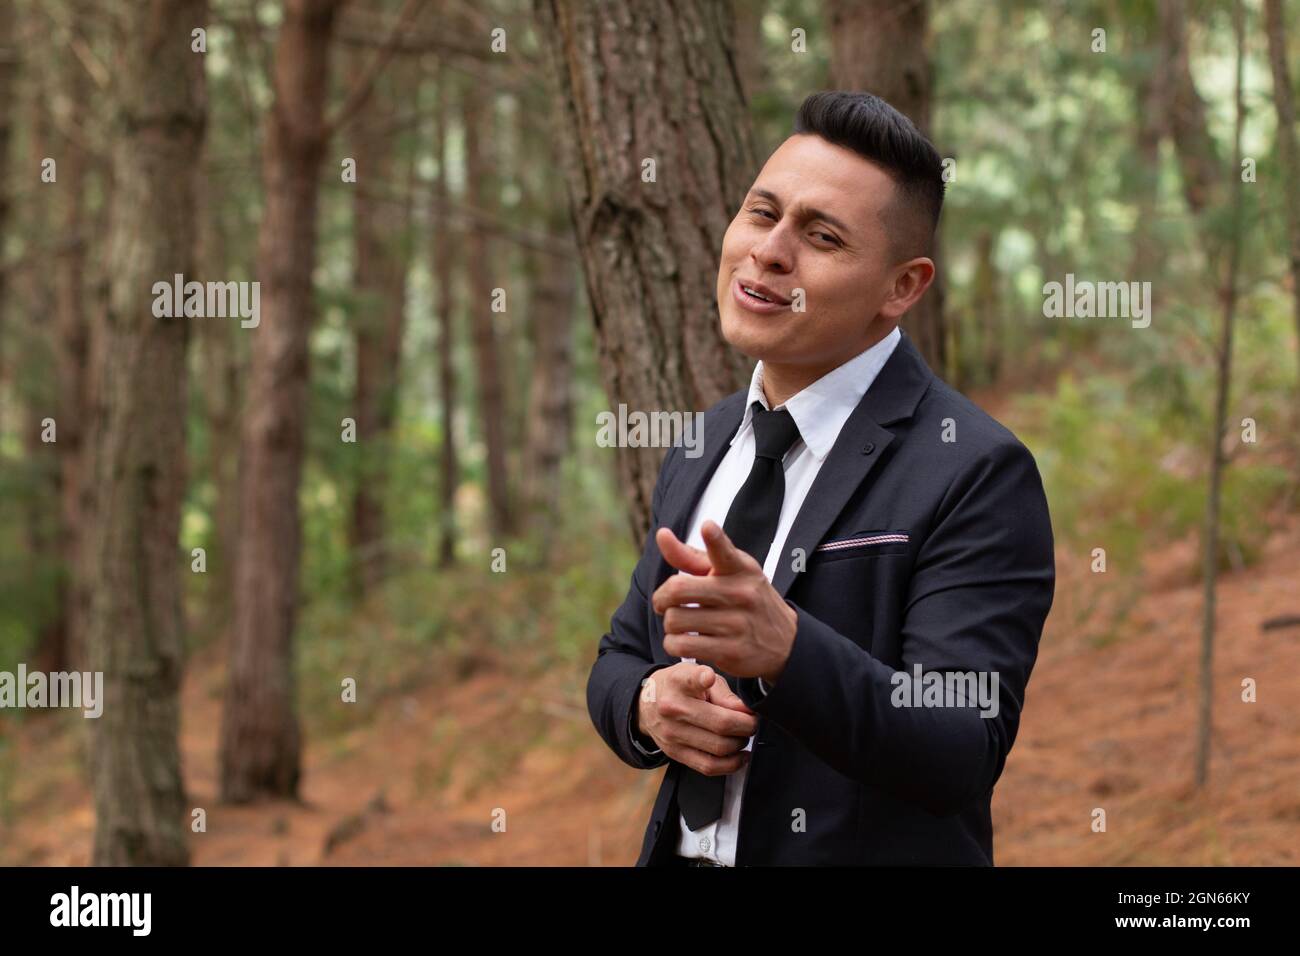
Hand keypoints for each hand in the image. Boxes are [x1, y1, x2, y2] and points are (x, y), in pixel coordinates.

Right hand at [637, 661, 757, 775]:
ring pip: (719, 747)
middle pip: (720, 723)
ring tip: (744, 735)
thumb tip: (746, 712)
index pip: (690, 680)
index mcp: (678, 682)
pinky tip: (740, 755)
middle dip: (746, 726)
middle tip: (752, 722)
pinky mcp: (674, 753)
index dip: (702, 678)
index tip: (708, 677)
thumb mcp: (697, 675)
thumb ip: (723, 692)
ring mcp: (672, 734)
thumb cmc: (680, 686)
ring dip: (740, 744)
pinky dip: (731, 764)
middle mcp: (672, 708)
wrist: (646, 704)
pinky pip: (708, 766)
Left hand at [651, 520, 796, 681]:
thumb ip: (691, 556)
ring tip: (678, 624)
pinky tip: (682, 641)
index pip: (725, 552)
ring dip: (669, 624)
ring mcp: (737, 624)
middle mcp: (740, 594)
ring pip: (675, 620)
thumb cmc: (745, 599)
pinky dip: (673, 644)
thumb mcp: (726, 574)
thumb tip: (661, 534)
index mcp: (740, 569)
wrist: (785, 642)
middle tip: (663, 603)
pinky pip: (682, 646)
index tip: (708, 527)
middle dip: (661, 598)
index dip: (715, 539)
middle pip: (678, 589)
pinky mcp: (731, 652)